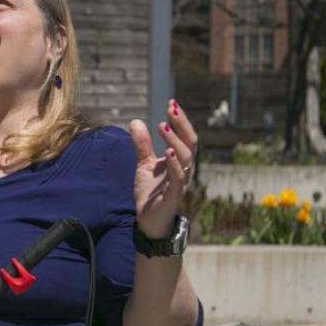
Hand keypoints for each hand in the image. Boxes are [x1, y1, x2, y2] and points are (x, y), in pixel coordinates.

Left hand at [129, 99, 197, 238]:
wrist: (149, 221)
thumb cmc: (151, 193)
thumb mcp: (144, 165)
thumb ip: (142, 145)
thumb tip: (135, 121)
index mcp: (180, 161)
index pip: (185, 137)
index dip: (181, 120)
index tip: (172, 103)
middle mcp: (185, 170)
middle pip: (190, 144)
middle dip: (182, 125)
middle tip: (171, 108)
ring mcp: (181, 183)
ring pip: (186, 159)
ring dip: (175, 141)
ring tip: (164, 126)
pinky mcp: (173, 196)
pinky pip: (178, 179)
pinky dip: (174, 165)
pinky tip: (167, 153)